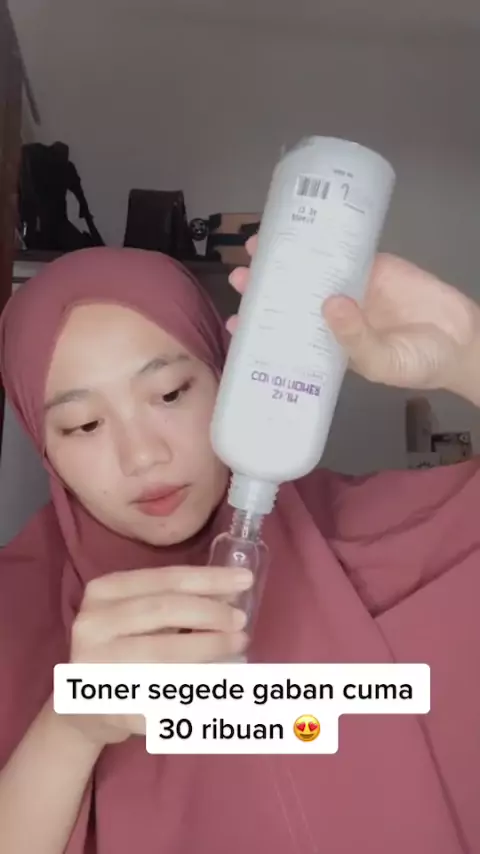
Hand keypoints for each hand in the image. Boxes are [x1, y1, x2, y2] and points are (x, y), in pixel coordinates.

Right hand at [63, 565, 250, 746]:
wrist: (85, 708)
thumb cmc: (123, 650)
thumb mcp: (138, 615)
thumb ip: (177, 601)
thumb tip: (231, 595)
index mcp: (103, 592)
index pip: (165, 579)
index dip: (209, 579)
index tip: (244, 581)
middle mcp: (93, 624)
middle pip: (165, 610)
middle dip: (211, 615)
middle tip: (241, 625)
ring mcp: (95, 666)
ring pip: (165, 656)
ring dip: (210, 652)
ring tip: (239, 653)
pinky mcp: (108, 706)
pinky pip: (164, 699)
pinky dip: (198, 694)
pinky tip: (222, 691)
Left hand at [229, 236, 479, 396]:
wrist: (463, 341)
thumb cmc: (418, 363)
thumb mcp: (383, 363)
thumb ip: (355, 339)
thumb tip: (329, 304)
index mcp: (326, 346)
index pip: (284, 336)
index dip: (259, 330)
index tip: (234, 323)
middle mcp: (331, 315)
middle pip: (290, 297)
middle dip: (263, 287)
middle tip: (241, 276)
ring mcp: (351, 287)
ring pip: (309, 270)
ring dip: (285, 259)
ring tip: (257, 248)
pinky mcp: (372, 265)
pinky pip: (343, 249)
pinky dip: (323, 239)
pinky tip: (302, 229)